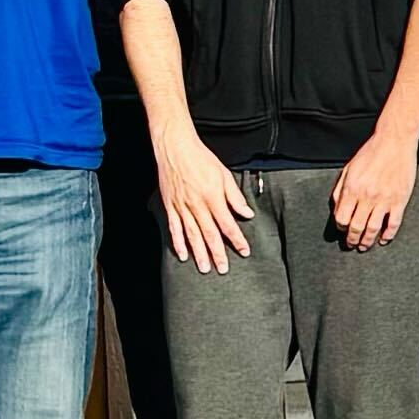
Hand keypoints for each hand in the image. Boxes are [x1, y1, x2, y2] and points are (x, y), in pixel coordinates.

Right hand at [156, 128, 251, 273]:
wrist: (175, 149)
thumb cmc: (201, 159)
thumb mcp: (224, 174)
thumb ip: (235, 196)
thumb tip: (247, 213)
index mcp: (213, 198)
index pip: (228, 224)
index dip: (237, 239)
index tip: (244, 251)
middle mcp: (197, 206)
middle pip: (210, 235)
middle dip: (218, 253)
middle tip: (223, 269)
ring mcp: (182, 208)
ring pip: (192, 236)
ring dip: (199, 253)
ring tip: (204, 268)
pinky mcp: (170, 207)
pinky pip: (175, 229)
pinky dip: (178, 243)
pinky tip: (183, 255)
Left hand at [330, 130, 413, 249]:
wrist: (395, 141)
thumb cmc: (371, 153)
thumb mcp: (348, 168)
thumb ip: (340, 189)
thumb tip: (337, 208)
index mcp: (352, 189)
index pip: (341, 218)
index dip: (340, 227)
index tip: (343, 229)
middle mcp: (367, 196)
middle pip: (356, 227)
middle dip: (352, 239)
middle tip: (352, 244)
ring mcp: (384, 200)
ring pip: (373, 229)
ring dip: (367, 241)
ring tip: (364, 246)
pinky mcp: (399, 200)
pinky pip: (393, 224)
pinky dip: (388, 235)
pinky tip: (384, 239)